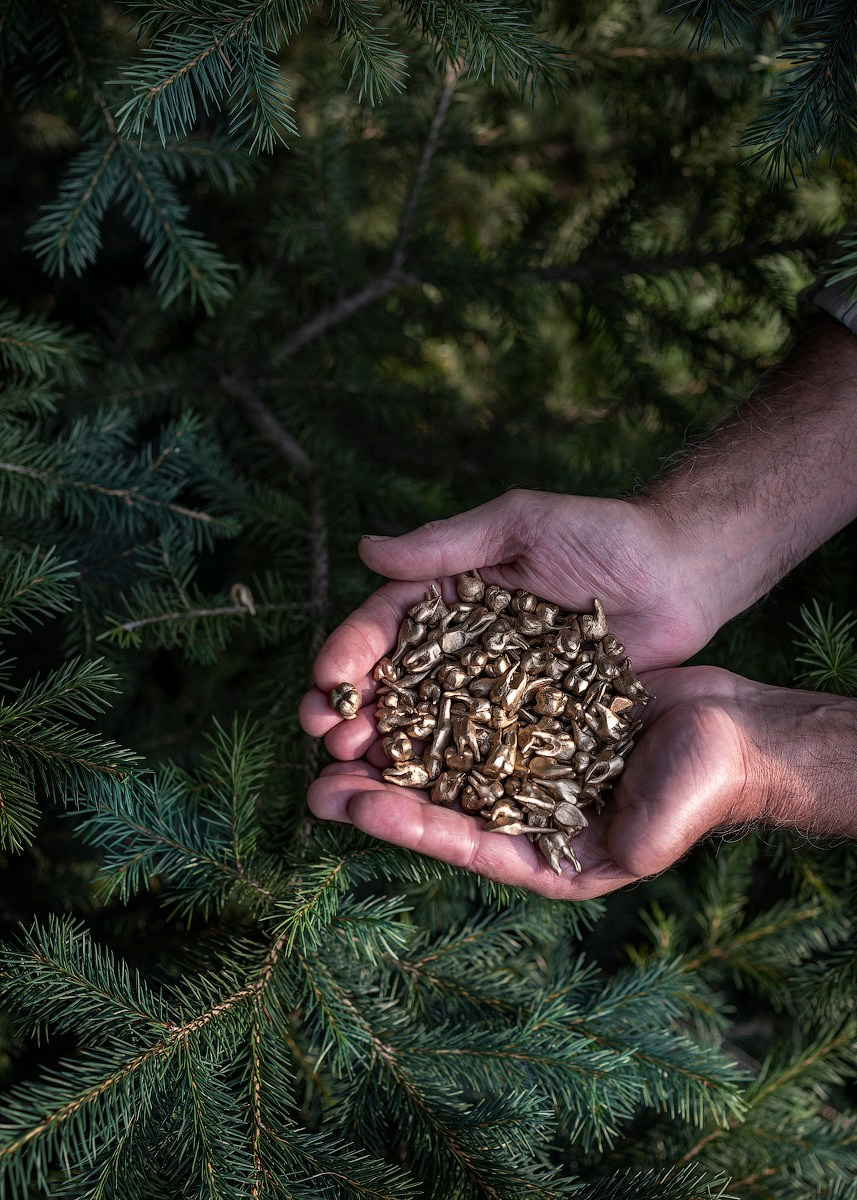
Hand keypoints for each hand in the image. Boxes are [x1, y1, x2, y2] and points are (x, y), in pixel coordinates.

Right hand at [300, 488, 720, 746]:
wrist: (680, 573)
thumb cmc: (603, 534)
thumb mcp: (522, 525)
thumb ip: (449, 543)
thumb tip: (366, 549)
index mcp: (451, 595)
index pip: (388, 625)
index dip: (351, 652)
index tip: (325, 680)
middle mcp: (464, 646)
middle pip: (396, 683)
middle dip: (355, 710)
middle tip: (324, 737)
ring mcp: (496, 689)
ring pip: (430, 725)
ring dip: (387, 750)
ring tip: (349, 775)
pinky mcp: (533, 724)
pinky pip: (484, 752)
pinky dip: (448, 775)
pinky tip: (417, 799)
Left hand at [304, 666, 758, 899]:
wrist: (735, 726)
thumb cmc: (711, 774)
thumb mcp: (672, 811)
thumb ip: (638, 834)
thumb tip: (594, 856)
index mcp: (553, 853)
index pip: (469, 844)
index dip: (412, 826)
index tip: (355, 807)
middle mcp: (530, 815)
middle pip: (442, 806)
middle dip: (382, 795)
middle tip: (318, 783)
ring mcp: (527, 767)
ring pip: (447, 760)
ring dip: (395, 749)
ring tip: (337, 736)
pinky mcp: (531, 722)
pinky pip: (472, 715)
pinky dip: (432, 707)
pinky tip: (391, 690)